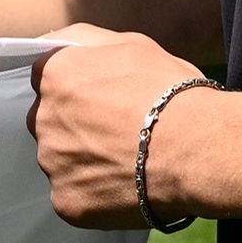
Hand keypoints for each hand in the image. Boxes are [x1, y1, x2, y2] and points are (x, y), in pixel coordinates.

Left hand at [30, 25, 209, 231]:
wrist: (198, 150)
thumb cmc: (172, 93)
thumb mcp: (131, 44)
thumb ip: (84, 41)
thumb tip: (58, 46)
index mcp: (54, 76)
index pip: (47, 80)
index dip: (77, 89)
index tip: (102, 100)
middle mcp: (42, 119)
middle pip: (49, 122)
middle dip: (75, 126)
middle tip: (118, 132)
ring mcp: (52, 163)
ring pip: (61, 160)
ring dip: (84, 160)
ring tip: (127, 160)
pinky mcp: (65, 201)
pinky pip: (73, 195)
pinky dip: (94, 193)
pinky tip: (125, 185)